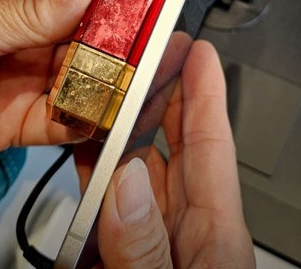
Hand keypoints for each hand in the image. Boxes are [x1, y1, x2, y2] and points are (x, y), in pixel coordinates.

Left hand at [0, 0, 120, 197]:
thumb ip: (34, 8)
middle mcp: (21, 26)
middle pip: (92, 16)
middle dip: (125, 24)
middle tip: (154, 34)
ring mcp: (21, 72)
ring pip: (85, 68)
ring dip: (110, 75)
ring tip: (134, 79)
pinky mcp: (16, 118)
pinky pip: (65, 116)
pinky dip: (85, 119)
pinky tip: (96, 117)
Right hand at [96, 41, 254, 267]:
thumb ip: (147, 247)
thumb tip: (127, 184)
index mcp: (215, 240)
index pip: (213, 149)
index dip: (206, 94)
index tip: (198, 52)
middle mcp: (188, 235)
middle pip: (177, 148)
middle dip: (162, 98)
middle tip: (147, 56)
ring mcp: (156, 244)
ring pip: (140, 173)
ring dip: (121, 133)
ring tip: (104, 96)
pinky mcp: (126, 258)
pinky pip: (112, 206)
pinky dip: (97, 177)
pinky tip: (85, 155)